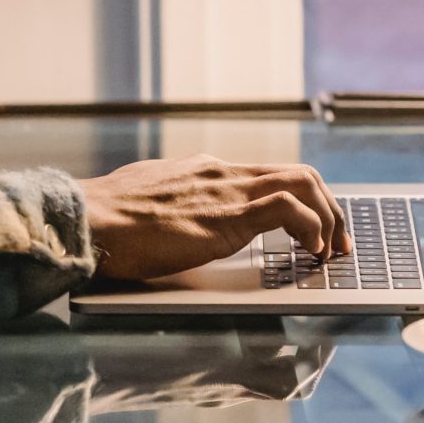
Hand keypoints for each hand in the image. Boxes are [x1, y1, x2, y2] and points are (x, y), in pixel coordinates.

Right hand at [76, 155, 350, 281]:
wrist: (87, 220)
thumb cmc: (105, 221)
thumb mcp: (144, 203)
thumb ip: (169, 206)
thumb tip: (170, 221)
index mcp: (202, 171)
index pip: (267, 174)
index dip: (300, 201)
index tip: (311, 229)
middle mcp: (220, 173)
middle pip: (297, 173)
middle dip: (328, 207)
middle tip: (336, 243)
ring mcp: (225, 191)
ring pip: (303, 183)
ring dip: (329, 217)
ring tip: (331, 250)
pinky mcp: (227, 215)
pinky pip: (288, 208)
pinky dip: (311, 227)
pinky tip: (310, 251)